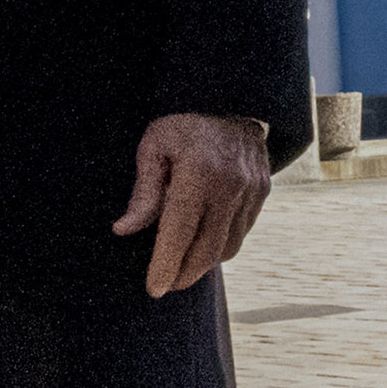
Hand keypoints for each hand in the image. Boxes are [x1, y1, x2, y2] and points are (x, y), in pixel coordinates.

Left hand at [116, 112, 272, 298]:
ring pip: (226, 247)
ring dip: (203, 263)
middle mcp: (229, 184)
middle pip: (206, 249)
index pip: (180, 232)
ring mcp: (251, 189)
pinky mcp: (262, 192)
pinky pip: (240, 234)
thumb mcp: (154, 146)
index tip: (154, 289)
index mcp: (198, 171)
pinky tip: (203, 243)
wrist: (232, 99)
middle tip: (165, 284)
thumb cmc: (183, 125)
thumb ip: (143, 192)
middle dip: (183, 274)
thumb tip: (123, 230)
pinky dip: (221, 246)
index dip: (166, 264)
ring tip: (182, 266)